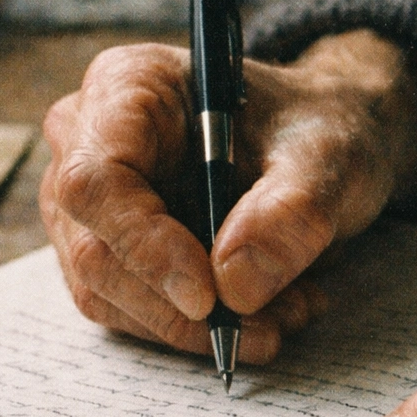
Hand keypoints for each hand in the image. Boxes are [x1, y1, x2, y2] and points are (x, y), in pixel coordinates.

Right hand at [40, 31, 416, 361]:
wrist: (318, 145)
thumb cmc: (314, 126)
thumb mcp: (328, 154)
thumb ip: (291, 211)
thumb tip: (235, 287)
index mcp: (126, 87)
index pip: (97, 180)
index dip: (144, 246)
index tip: (208, 297)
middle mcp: (87, 141)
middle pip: (95, 250)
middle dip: (180, 307)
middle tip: (268, 325)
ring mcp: (88, 204)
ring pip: (108, 295)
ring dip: (194, 327)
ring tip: (283, 314)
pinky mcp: (107, 252)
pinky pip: (131, 313)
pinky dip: (194, 329)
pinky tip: (260, 313)